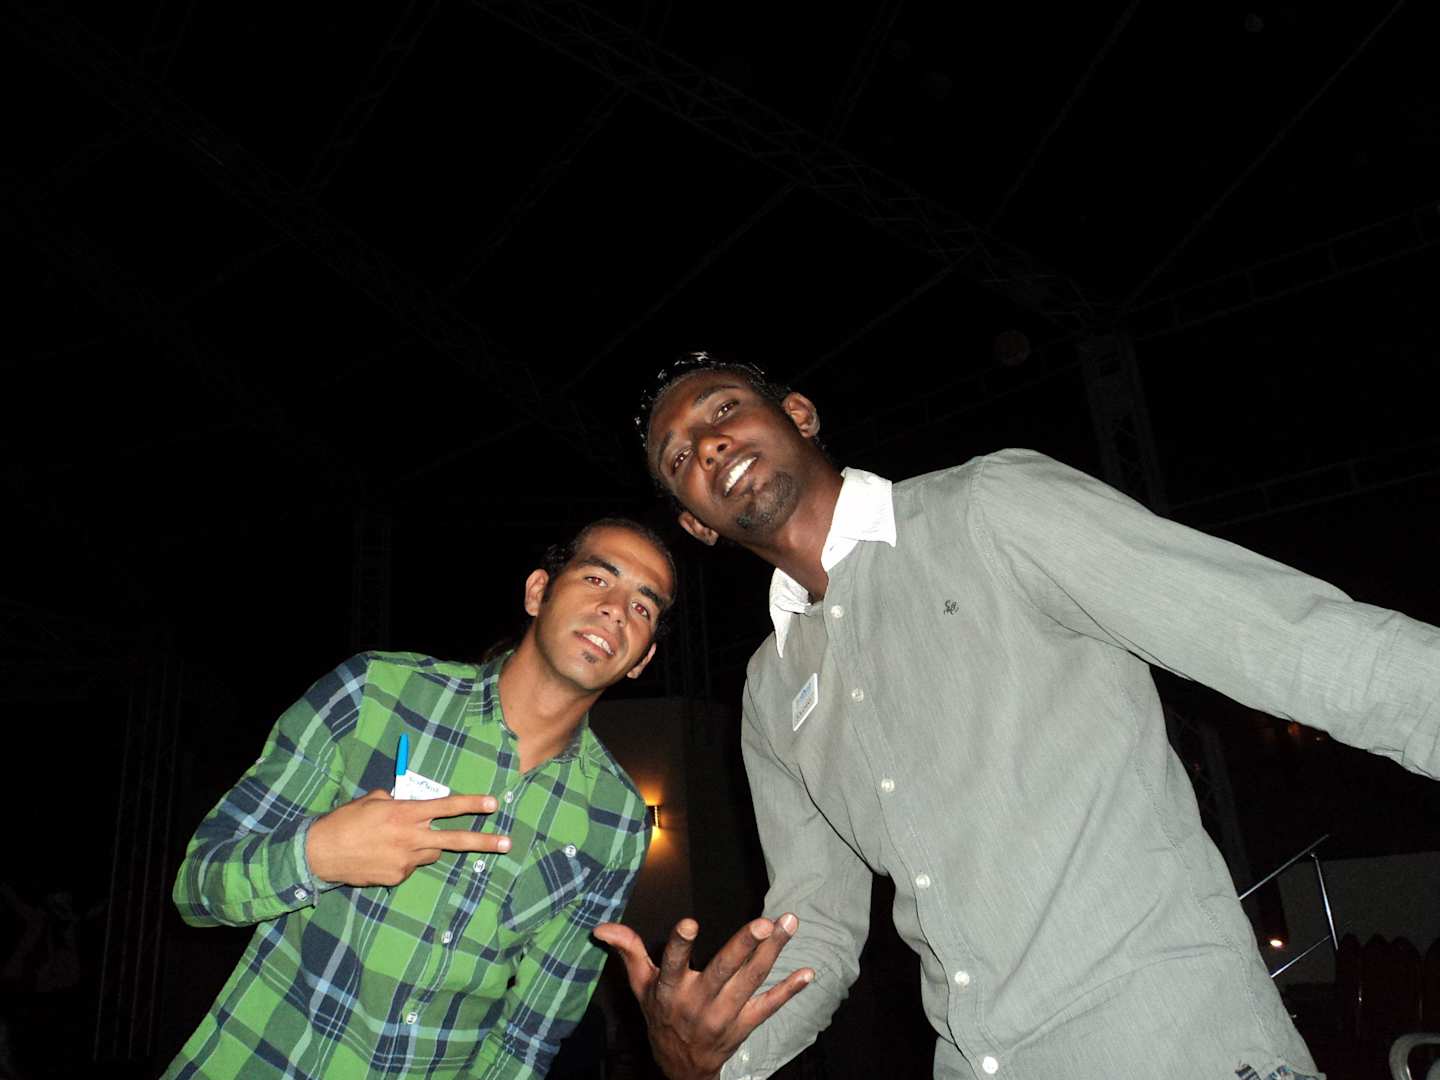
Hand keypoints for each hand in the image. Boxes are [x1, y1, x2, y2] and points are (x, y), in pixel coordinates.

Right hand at [306, 789, 510, 886]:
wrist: (320, 854)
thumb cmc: (344, 821)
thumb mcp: (371, 802)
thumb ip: (395, 801)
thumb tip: (405, 801)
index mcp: (405, 813)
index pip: (446, 806)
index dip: (471, 804)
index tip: (493, 804)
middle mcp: (410, 837)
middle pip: (454, 840)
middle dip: (483, 842)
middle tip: (507, 843)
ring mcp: (405, 861)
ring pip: (430, 853)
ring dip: (424, 846)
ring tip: (394, 842)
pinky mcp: (397, 878)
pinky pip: (410, 867)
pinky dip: (403, 860)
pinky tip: (381, 857)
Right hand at [593, 915, 812, 1079]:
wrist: (681, 1069)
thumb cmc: (660, 1016)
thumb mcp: (641, 986)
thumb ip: (629, 951)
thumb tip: (602, 927)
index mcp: (669, 990)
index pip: (673, 964)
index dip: (681, 945)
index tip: (690, 922)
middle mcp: (697, 1004)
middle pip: (722, 972)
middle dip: (744, 947)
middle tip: (764, 923)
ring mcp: (724, 1017)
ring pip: (751, 982)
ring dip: (773, 953)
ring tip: (789, 924)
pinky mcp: (744, 1026)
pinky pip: (769, 1007)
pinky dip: (789, 990)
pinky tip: (807, 972)